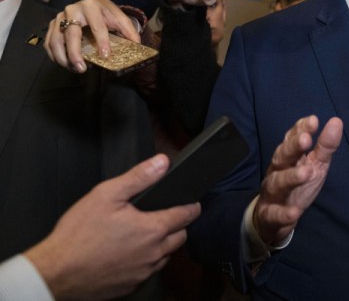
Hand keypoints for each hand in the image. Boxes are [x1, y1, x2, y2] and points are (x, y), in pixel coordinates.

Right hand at [24, 154, 200, 299]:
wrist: (56, 272)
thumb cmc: (78, 235)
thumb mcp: (107, 194)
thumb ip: (139, 177)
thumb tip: (161, 163)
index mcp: (152, 229)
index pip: (186, 215)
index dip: (191, 206)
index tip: (193, 204)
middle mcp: (153, 253)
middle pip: (180, 237)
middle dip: (178, 225)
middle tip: (166, 217)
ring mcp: (143, 272)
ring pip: (166, 256)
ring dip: (163, 245)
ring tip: (146, 235)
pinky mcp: (131, 286)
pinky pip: (149, 272)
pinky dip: (146, 261)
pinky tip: (131, 253)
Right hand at [44, 0, 140, 72]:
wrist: (92, 5)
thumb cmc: (106, 14)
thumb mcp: (119, 18)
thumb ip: (128, 30)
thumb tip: (137, 45)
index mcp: (92, 6)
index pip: (97, 25)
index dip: (102, 41)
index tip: (105, 56)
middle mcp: (73, 9)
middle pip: (71, 33)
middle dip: (75, 53)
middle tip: (83, 68)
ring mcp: (60, 17)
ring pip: (56, 39)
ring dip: (63, 57)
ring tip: (75, 69)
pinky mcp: (52, 25)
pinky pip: (49, 42)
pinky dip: (54, 55)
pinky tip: (65, 65)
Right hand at [253, 115, 342, 245]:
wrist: (272, 220)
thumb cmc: (297, 185)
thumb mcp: (315, 165)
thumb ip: (324, 146)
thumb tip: (337, 121)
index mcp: (288, 158)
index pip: (291, 139)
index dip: (300, 130)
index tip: (313, 120)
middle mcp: (277, 171)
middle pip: (281, 157)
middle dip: (292, 147)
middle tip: (306, 139)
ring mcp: (272, 193)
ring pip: (277, 183)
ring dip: (290, 177)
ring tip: (306, 172)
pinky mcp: (270, 216)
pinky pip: (275, 214)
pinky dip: (284, 213)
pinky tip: (294, 212)